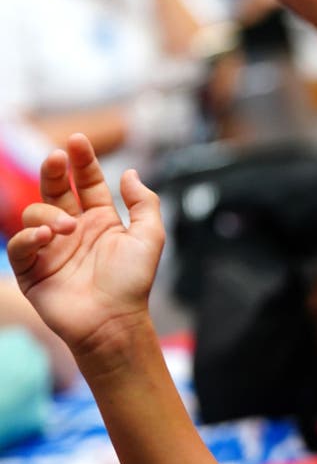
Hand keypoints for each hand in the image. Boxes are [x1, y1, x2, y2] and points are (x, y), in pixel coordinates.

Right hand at [5, 135, 163, 357]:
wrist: (115, 322)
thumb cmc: (133, 283)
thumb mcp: (149, 237)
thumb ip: (143, 203)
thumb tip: (129, 172)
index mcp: (101, 221)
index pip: (87, 183)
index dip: (83, 162)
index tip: (78, 142)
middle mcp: (74, 230)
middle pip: (56, 190)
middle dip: (55, 170)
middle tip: (58, 158)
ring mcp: (51, 248)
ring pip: (35, 213)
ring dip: (49, 213)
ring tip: (67, 228)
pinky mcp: (33, 270)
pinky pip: (19, 246)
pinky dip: (28, 237)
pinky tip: (45, 236)